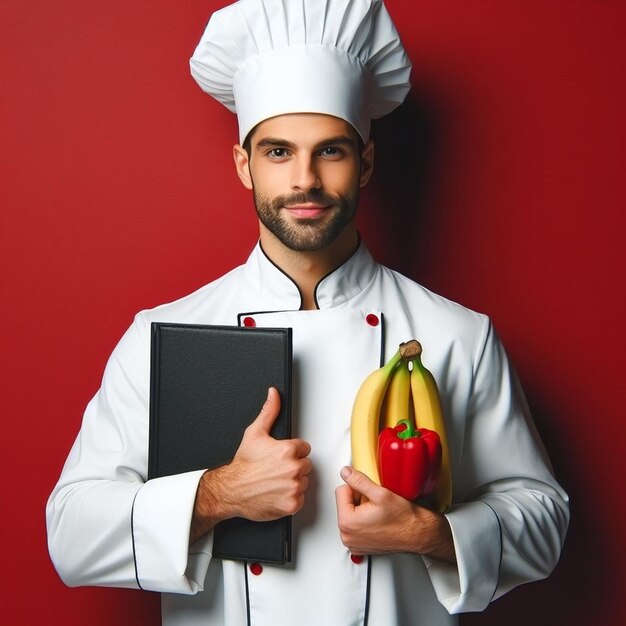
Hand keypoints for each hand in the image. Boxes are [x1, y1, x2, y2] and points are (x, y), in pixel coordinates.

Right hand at [191, 388, 311, 541]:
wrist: (231, 490)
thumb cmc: (243, 465)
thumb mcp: (254, 433)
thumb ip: (269, 412)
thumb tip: (273, 394)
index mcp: (288, 450)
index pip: (304, 448)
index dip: (293, 452)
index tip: (281, 456)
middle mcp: (293, 468)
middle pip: (306, 465)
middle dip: (294, 466)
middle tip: (277, 469)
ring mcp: (293, 487)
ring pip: (304, 481)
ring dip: (293, 482)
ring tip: (275, 481)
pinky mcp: (292, 504)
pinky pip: (300, 498)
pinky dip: (291, 498)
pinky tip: (277, 492)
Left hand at [335, 466, 455, 563]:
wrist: (418, 534)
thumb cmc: (404, 520)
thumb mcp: (380, 493)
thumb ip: (358, 480)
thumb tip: (345, 472)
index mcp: (347, 523)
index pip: (341, 491)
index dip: (357, 488)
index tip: (369, 493)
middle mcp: (347, 536)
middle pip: (345, 503)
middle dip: (359, 499)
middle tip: (376, 504)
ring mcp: (353, 543)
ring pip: (351, 513)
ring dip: (362, 509)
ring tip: (378, 512)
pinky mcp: (360, 546)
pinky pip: (356, 525)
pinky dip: (365, 520)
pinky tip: (378, 520)